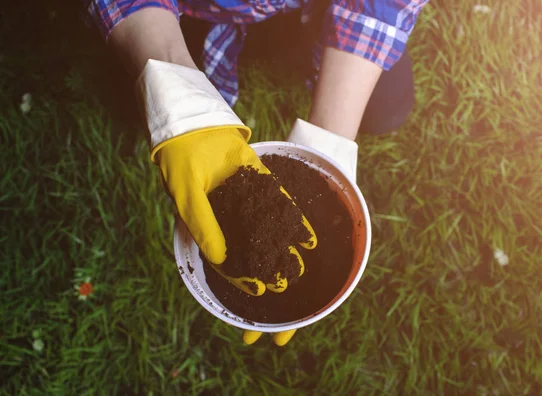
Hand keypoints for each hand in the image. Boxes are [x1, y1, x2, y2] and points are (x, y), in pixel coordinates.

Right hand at [156, 127, 316, 294]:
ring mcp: (247, 198)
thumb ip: (204, 226)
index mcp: (208, 226)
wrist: (193, 125)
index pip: (226, 258)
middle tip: (288, 281)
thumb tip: (220, 260)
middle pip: (252, 246)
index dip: (242, 276)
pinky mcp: (261, 180)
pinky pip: (280, 201)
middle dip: (269, 265)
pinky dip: (294, 217)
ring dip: (285, 246)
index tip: (260, 290)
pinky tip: (309, 234)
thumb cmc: (180, 163)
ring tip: (302, 263)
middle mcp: (229, 217)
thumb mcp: (187, 197)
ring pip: (269, 227)